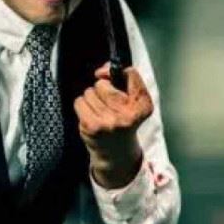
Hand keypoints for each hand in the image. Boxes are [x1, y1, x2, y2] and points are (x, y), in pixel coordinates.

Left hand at [73, 61, 153, 187]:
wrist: (116, 154)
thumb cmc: (124, 121)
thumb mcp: (134, 101)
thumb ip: (125, 79)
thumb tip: (102, 69)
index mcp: (143, 106)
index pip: (130, 74)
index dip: (116, 71)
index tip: (112, 76)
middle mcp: (128, 115)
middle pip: (103, 84)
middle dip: (102, 89)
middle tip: (107, 104)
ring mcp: (109, 121)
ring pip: (89, 92)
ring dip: (91, 99)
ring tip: (100, 111)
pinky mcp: (92, 126)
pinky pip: (80, 101)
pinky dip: (82, 106)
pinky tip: (90, 116)